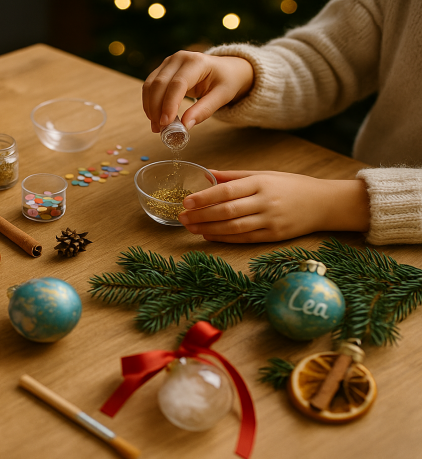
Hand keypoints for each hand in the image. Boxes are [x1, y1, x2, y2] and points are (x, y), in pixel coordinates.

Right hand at [142, 51, 253, 132]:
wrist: (225, 69)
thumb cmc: (225, 81)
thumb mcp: (222, 96)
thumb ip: (204, 110)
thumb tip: (185, 126)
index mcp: (196, 62)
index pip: (178, 84)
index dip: (170, 104)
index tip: (166, 123)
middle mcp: (179, 58)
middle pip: (160, 84)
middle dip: (156, 109)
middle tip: (160, 129)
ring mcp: (168, 62)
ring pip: (150, 85)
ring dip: (150, 107)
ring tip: (157, 127)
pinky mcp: (162, 69)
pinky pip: (150, 86)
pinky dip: (149, 103)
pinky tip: (154, 117)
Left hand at [177, 170, 369, 242]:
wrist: (324, 203)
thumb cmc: (291, 185)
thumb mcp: (264, 174)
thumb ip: (234, 176)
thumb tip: (207, 173)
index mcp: (261, 182)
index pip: (227, 190)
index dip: (205, 197)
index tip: (186, 201)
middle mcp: (265, 202)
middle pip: (228, 211)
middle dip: (202, 215)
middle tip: (182, 217)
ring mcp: (270, 220)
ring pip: (234, 227)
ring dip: (209, 229)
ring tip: (191, 228)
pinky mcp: (274, 236)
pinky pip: (244, 238)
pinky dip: (224, 238)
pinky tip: (208, 236)